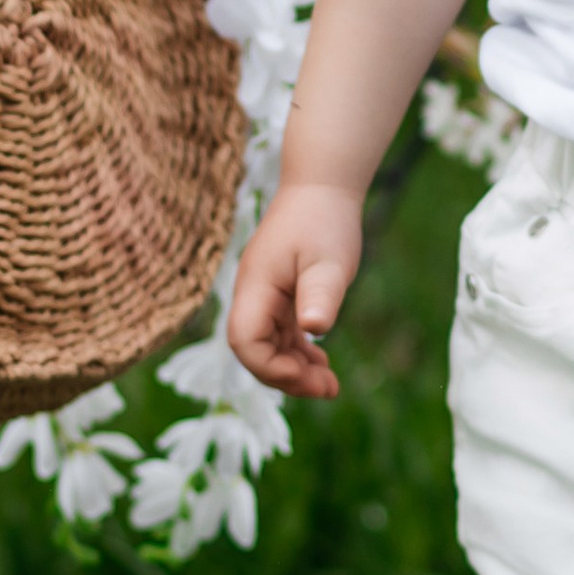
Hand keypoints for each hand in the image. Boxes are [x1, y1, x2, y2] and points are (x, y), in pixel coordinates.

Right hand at [227, 183, 363, 399]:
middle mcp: (253, 295)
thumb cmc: (324, 220)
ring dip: (294, 369)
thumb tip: (314, 327)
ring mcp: (264, 296)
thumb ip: (320, 294)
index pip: (244, 341)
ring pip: (267, 346)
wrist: (322, 186)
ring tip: (329, 384)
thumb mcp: (329, 260)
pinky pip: (280, 334)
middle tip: (328, 388)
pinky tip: (321, 361)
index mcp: (255, 287)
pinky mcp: (278, 294)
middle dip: (286, 376)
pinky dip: (297, 352)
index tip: (308, 376)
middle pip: (253, 351)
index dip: (270, 367)